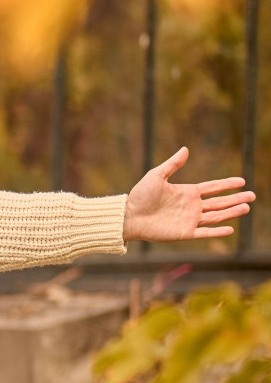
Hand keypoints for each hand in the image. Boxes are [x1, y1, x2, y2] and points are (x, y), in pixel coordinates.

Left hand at [123, 147, 254, 241]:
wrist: (129, 216)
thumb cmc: (140, 195)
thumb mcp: (156, 175)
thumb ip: (172, 164)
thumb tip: (185, 149)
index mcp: (187, 192)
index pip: (212, 188)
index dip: (227, 184)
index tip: (242, 181)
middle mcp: (191, 206)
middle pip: (219, 202)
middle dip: (235, 199)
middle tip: (252, 195)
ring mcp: (189, 220)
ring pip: (216, 216)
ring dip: (231, 212)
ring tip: (246, 207)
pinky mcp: (185, 233)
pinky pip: (205, 232)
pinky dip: (217, 231)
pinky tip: (230, 229)